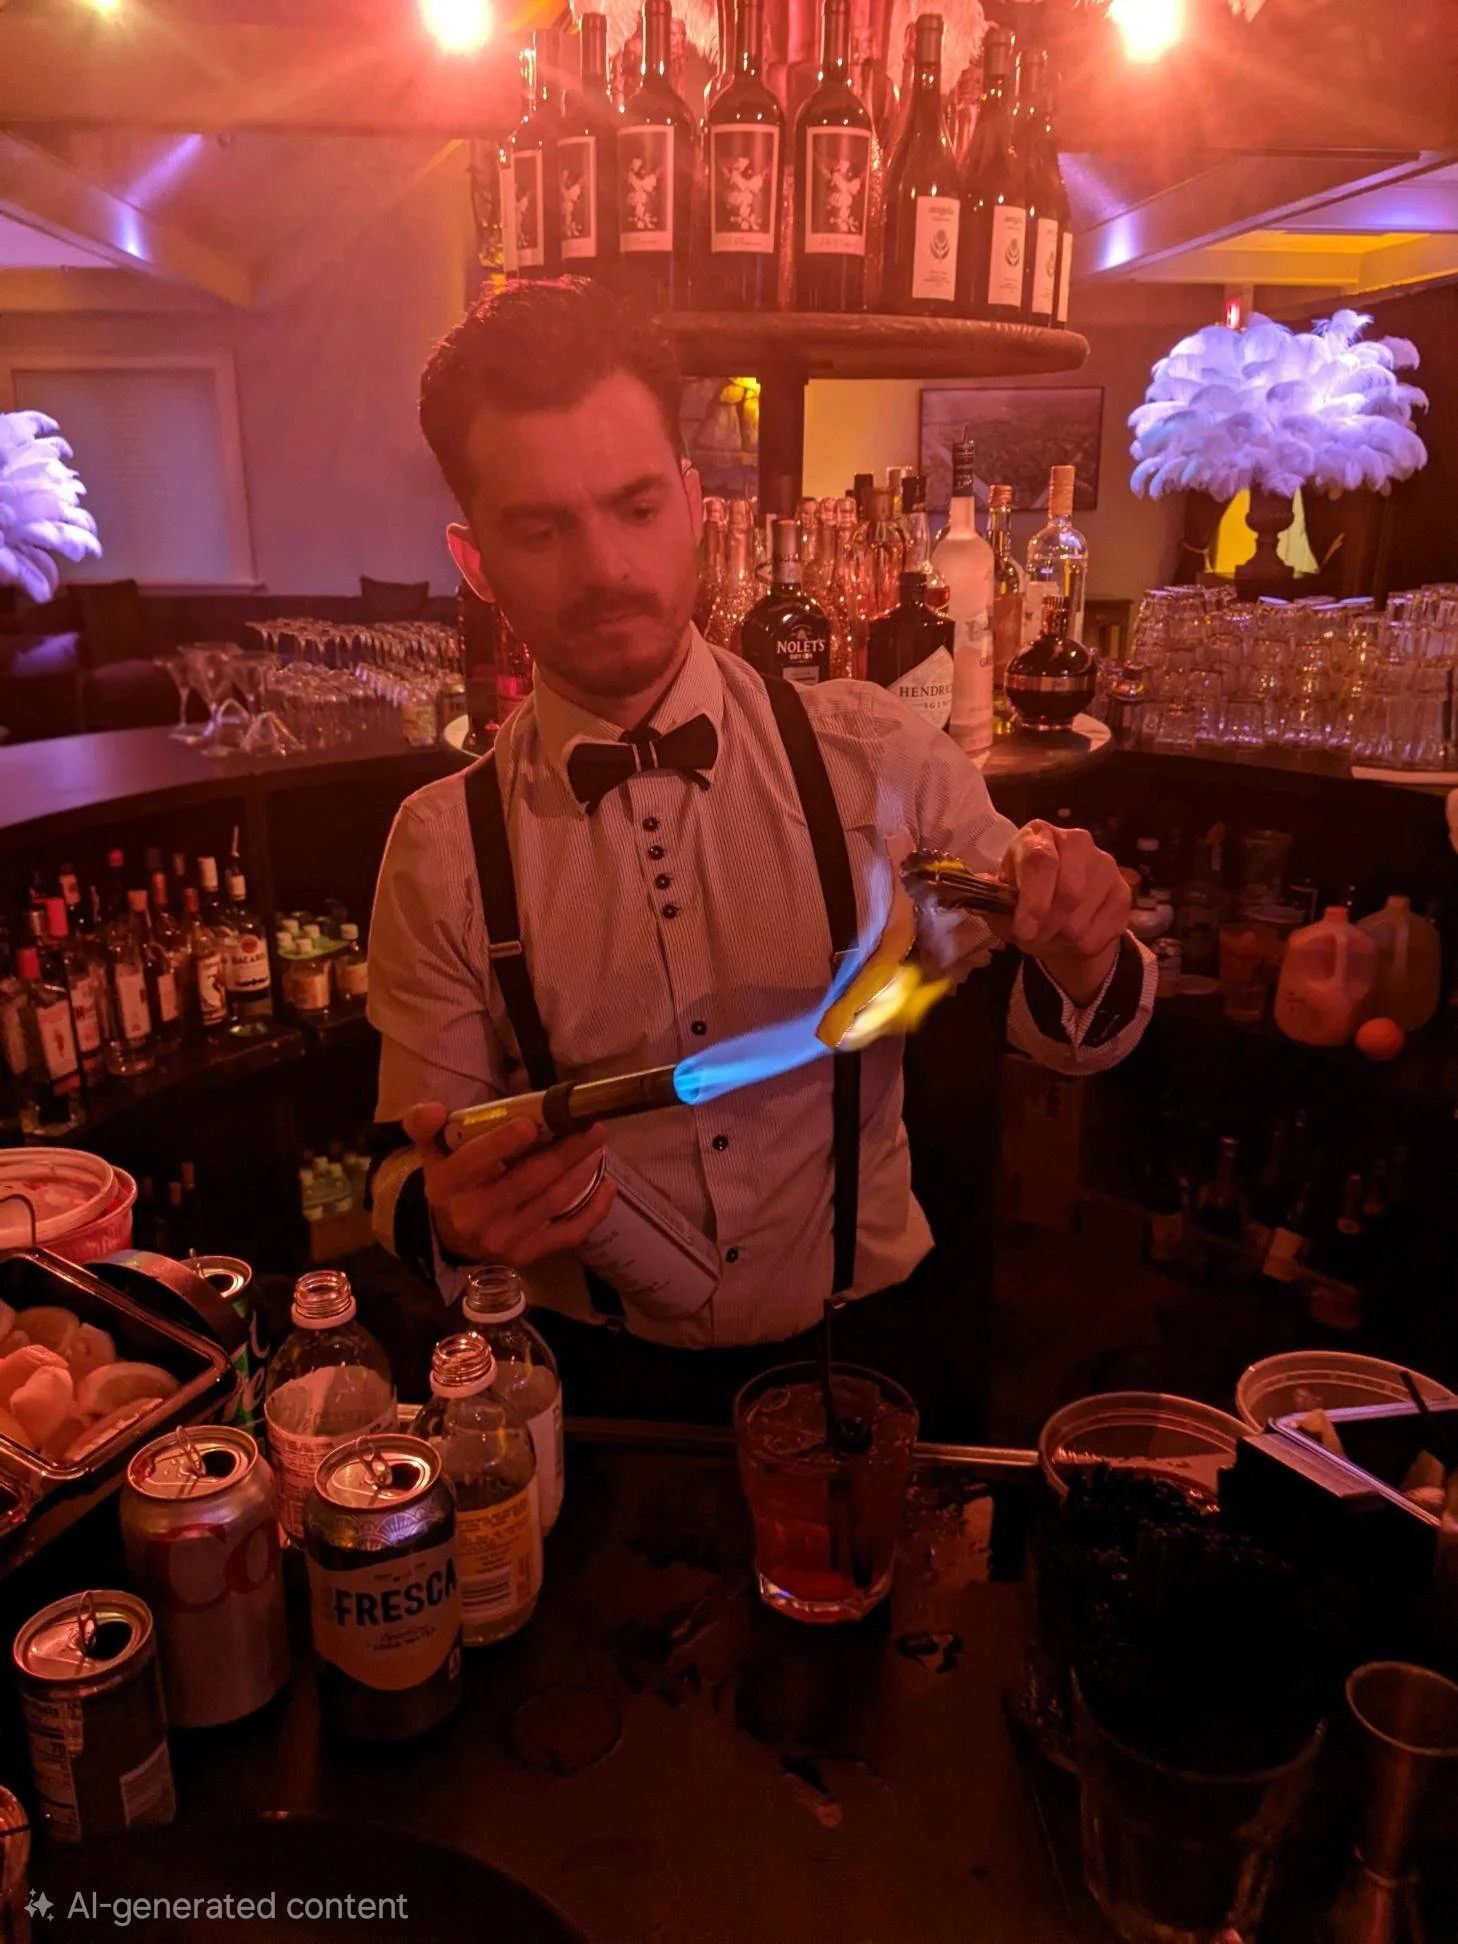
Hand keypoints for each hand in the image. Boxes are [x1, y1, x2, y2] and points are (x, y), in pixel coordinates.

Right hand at [402, 1103, 617, 1268]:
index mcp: (448, 1185)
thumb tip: (435, 1110)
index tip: (531, 1123)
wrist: (453, 1236)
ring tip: (598, 1145)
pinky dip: (594, 1210)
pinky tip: (608, 1185)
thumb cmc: (452, 1182)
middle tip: (591, 1126)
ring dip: (583, 1172)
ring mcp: (504, 1239)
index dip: (502, 1143)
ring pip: (553, 1202)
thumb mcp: (432, 1151)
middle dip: (565, 1151)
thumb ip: (426, 1125)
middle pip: (528, 1180)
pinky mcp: (528, 1254)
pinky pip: (569, 1233)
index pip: (474, 1162)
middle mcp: (475, 1216)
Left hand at [1000, 820, 1131, 1005]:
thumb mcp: (1002, 899)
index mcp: (1040, 834)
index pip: (1042, 860)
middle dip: (1046, 927)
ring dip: (1059, 941)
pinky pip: (1099, 934)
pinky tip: (1070, 940)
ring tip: (1048, 939)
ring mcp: (1105, 865)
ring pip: (1082, 920)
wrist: (1059, 911)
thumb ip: (994, 900)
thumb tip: (989, 895)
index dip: (1033, 900)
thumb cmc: (1024, 898)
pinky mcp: (1123, 892)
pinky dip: (1079, 948)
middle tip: (1031, 940)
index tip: (1023, 930)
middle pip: (1069, 892)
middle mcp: (1077, 841)